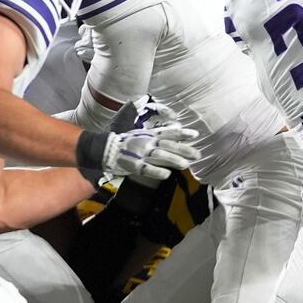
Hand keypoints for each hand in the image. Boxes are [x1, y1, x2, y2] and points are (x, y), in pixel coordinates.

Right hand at [76, 112, 198, 182]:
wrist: (106, 149)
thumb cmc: (127, 142)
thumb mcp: (144, 133)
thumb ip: (160, 132)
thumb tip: (178, 127)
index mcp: (149, 135)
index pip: (168, 134)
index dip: (182, 134)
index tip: (195, 135)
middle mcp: (147, 143)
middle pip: (167, 146)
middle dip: (183, 149)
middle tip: (197, 154)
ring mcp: (140, 154)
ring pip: (158, 156)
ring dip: (172, 160)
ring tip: (185, 164)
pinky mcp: (133, 165)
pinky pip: (145, 169)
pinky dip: (156, 171)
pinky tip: (166, 174)